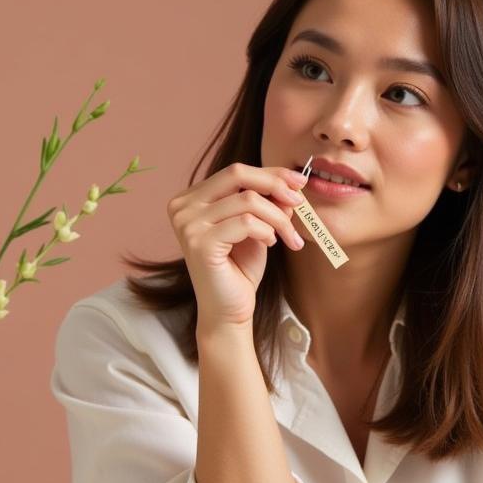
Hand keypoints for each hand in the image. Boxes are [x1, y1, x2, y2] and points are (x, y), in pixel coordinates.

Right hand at [167, 163, 307, 328]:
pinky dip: (267, 231)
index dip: (270, 173)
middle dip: (275, 184)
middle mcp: (183, 207)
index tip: (299, 182)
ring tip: (289, 237)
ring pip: (248, 201)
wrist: (229, 310)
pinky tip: (271, 245)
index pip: (235, 172)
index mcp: (191, 198)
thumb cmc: (240, 268)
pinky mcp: (200, 243)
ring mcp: (188, 224)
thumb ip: (267, 201)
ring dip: (278, 218)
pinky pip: (247, 223)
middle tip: (299, 202)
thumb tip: (291, 182)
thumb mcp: (257, 226)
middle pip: (237, 175)